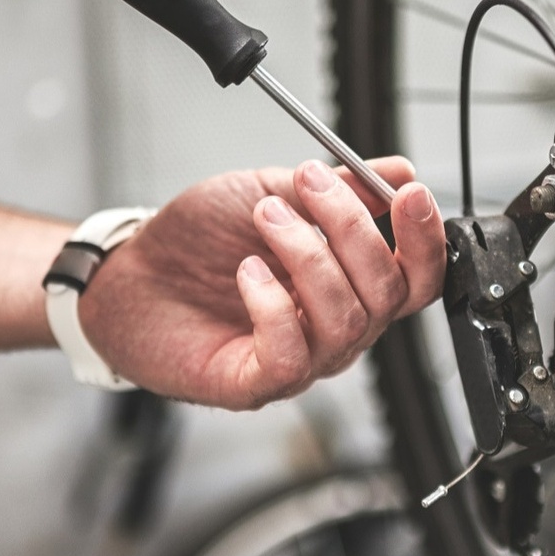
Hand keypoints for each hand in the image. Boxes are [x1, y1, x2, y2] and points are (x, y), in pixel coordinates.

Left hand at [84, 158, 446, 408]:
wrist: (129, 273)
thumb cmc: (197, 241)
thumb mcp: (270, 192)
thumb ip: (335, 185)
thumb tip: (397, 172)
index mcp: (350, 283)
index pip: (417, 277)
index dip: (425, 239)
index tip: (408, 193)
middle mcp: (335, 326)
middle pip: (386, 293)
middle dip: (352, 227)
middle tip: (306, 183)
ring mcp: (301, 358)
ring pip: (344, 320)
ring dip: (308, 255)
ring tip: (265, 217)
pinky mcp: (257, 383)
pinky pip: (293, 357)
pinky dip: (273, 305)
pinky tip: (247, 272)